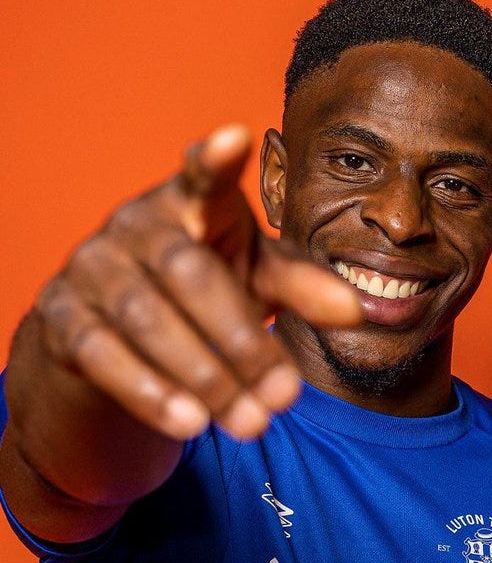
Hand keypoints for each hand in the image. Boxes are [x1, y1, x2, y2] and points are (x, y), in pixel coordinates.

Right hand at [34, 125, 361, 440]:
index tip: (234, 138)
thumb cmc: (201, 290)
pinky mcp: (62, 317)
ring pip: (147, 321)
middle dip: (242, 341)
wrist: (117, 330)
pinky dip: (150, 393)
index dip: (214, 161)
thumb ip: (302, 288)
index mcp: (189, 204)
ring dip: (205, 377)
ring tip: (252, 423)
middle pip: (191, 275)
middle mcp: (135, 225)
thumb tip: (358, 311)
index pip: (202, 177)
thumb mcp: (254, 281)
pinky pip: (103, 355)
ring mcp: (91, 268)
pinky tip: (191, 424)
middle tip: (287, 396)